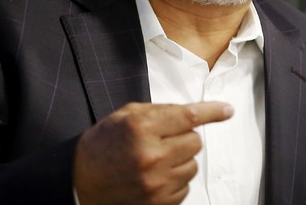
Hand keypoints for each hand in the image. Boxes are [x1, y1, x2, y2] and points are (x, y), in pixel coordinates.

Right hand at [73, 101, 233, 204]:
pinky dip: (174, 181)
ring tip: (156, 161)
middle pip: (195, 142)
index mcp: (140, 127)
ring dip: (180, 161)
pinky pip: (185, 187)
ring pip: (192, 165)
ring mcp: (155, 182)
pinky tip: (154, 177)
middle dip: (184, 138)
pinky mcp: (158, 203)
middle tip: (163, 141)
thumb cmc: (103, 146)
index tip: (227, 110)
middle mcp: (150, 155)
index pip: (189, 116)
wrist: (78, 183)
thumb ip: (161, 112)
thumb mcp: (126, 116)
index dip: (212, 112)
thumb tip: (199, 112)